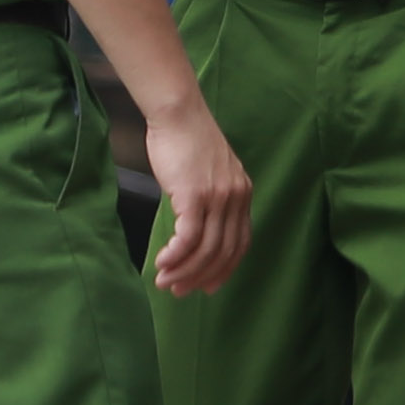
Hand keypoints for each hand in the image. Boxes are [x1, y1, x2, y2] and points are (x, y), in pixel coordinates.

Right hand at [140, 95, 254, 297]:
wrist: (177, 113)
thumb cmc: (185, 140)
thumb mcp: (208, 173)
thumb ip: (210, 199)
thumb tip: (194, 229)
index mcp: (242, 193)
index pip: (240, 242)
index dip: (224, 269)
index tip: (207, 287)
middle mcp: (236, 197)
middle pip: (224, 251)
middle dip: (200, 277)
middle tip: (179, 291)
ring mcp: (218, 197)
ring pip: (206, 249)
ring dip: (184, 271)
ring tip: (164, 281)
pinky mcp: (195, 195)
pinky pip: (188, 237)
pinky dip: (175, 256)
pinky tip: (162, 263)